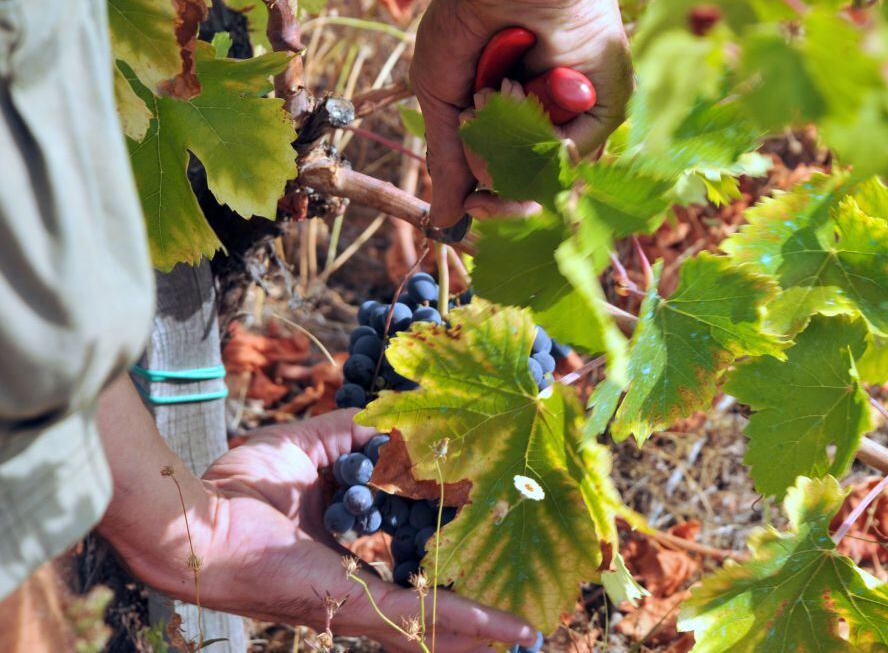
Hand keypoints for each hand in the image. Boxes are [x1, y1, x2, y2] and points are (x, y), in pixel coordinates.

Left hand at [202, 410, 538, 651]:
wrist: (200, 524)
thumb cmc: (243, 489)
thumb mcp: (312, 447)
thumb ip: (357, 432)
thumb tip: (399, 416)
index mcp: (347, 555)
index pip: (411, 562)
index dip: (449, 555)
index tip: (485, 543)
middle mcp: (359, 585)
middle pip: (431, 605)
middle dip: (473, 614)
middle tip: (520, 614)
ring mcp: (362, 602)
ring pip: (438, 621)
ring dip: (484, 629)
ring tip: (526, 635)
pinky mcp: (359, 604)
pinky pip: (426, 614)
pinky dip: (472, 622)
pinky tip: (510, 630)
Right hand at [411, 0, 631, 226]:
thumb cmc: (468, 22)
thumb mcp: (444, 98)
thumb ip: (448, 162)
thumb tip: (443, 221)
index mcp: (516, 125)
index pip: (512, 186)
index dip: (491, 204)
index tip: (468, 208)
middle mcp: (552, 125)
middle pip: (536, 188)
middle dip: (499, 186)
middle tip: (477, 170)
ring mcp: (582, 115)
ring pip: (552, 170)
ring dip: (509, 143)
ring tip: (487, 93)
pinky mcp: (607, 100)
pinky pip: (578, 146)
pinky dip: (538, 127)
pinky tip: (511, 91)